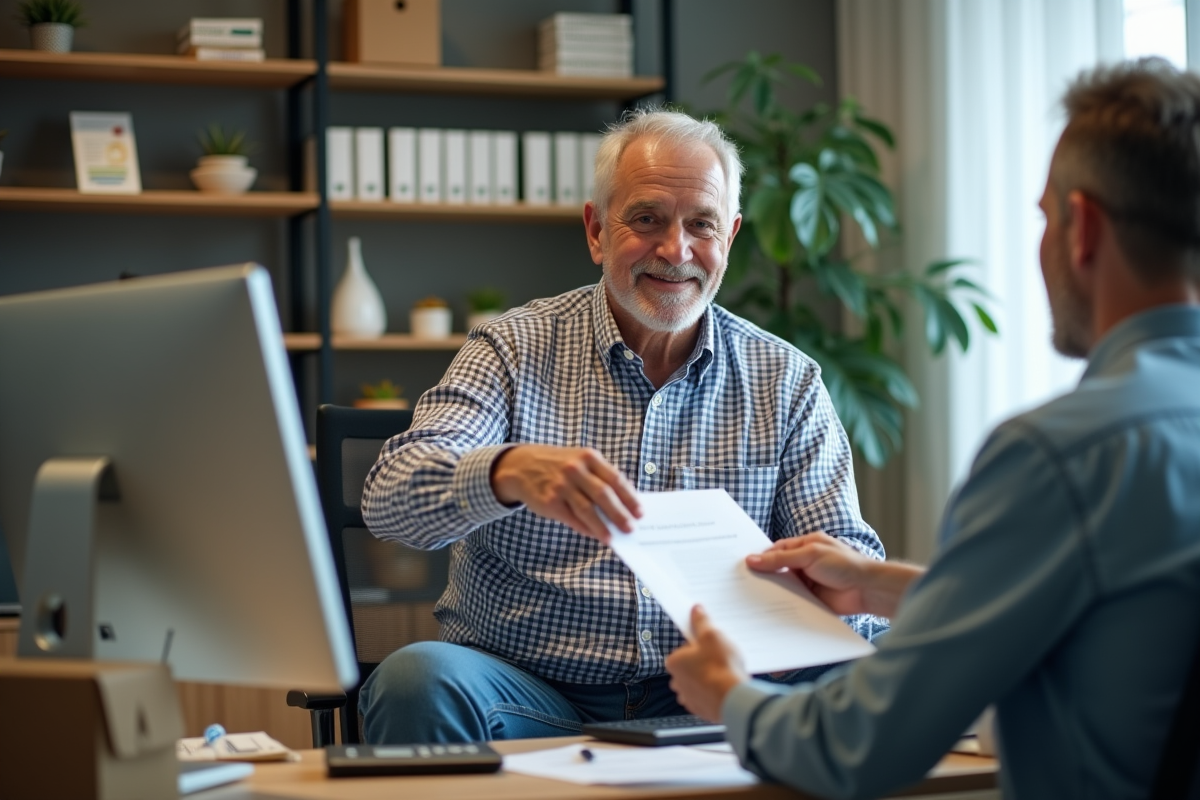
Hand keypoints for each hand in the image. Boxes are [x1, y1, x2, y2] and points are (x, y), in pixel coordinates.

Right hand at [491, 445, 641, 542]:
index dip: (629, 497)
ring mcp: (561, 486)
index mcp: (588, 457)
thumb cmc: (558, 465)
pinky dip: (585, 528)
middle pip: (603, 495)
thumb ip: (600, 477)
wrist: (521, 465)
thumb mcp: (579, 461)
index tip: (640, 512)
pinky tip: (594, 534)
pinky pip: (572, 519)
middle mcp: (575, 470)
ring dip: (602, 527)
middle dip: (620, 514)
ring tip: (612, 537)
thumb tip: (624, 503)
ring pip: (587, 510)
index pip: (615, 479)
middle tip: (631, 528)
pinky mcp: (550, 502)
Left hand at [666, 605, 747, 721]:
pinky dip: (715, 692)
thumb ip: (702, 622)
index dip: (700, 645)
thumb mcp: (712, 636)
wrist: (732, 699)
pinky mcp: (701, 710)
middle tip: (722, 659)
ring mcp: (688, 698)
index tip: (712, 645)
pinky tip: (727, 687)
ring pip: (698, 682)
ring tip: (726, 673)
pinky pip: (707, 697)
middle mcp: (677, 682)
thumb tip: (696, 610)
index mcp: (674, 662)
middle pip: (691, 666)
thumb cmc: (720, 667)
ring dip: (709, 678)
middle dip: (704, 662)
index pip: (685, 649)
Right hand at [746, 532, 922, 618]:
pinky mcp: (810, 601)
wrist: (867, 589)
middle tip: (740, 584)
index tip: (741, 566)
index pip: (775, 551)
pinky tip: (767, 610)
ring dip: (770, 592)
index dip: (759, 558)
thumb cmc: (844, 564)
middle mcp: (803, 564)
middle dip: (762, 576)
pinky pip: (791, 602)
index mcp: (803, 547)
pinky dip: (781, 605)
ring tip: (748, 599)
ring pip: (782, 587)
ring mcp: (806, 583)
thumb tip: (752, 559)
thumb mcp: (809, 555)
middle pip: (776, 570)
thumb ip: (780, 558)